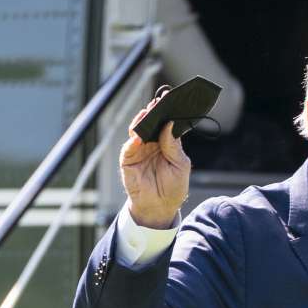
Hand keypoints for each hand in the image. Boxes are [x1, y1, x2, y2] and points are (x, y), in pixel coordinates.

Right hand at [120, 90, 190, 227]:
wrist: (160, 207)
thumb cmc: (173, 187)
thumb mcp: (180, 165)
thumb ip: (174, 146)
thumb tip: (170, 124)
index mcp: (167, 143)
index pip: (166, 124)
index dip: (168, 112)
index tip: (171, 101)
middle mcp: (152, 143)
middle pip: (151, 123)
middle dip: (154, 112)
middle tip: (158, 102)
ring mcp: (139, 150)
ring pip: (137, 131)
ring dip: (141, 121)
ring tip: (147, 113)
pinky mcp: (128, 160)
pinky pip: (128, 147)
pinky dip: (133, 140)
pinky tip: (138, 136)